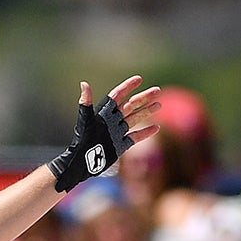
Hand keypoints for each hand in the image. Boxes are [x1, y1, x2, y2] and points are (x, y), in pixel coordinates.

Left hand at [48, 76, 160, 190]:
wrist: (81, 162)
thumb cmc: (81, 140)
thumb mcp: (85, 120)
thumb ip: (86, 103)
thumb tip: (84, 84)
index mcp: (104, 113)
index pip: (117, 96)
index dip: (127, 87)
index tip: (139, 79)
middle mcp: (112, 121)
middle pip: (130, 106)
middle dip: (143, 98)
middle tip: (157, 90)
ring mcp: (117, 133)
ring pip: (135, 119)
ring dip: (147, 111)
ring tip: (158, 105)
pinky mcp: (120, 146)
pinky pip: (135, 137)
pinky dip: (145, 133)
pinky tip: (156, 128)